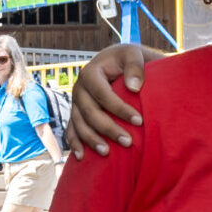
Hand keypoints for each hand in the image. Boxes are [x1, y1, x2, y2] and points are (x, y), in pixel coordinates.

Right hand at [68, 42, 157, 157]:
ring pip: (79, 124)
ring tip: (107, 153)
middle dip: (108, 128)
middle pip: (90, 112)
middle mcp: (79, 89)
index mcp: (90, 73)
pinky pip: (71, 129)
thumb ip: (135, 66)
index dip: (120, 109)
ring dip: (91, 140)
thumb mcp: (133, 54)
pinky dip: (75, 143)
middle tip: (128, 142)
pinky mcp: (76, 113)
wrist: (116, 62)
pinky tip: (82, 156)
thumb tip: (133, 87)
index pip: (103, 94)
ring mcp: (75, 103)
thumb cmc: (127, 60)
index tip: (139, 121)